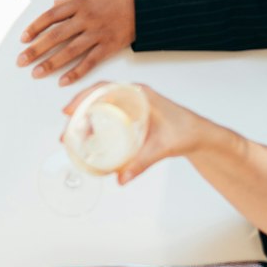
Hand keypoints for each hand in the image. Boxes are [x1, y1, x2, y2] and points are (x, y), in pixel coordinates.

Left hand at [17, 0, 135, 84]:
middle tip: (21, 61)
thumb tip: (54, 5)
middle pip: (56, 35)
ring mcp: (97, 33)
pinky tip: (63, 81)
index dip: (35, 28)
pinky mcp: (109, 46)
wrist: (144, 2)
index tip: (23, 39)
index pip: (50, 16)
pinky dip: (76, 72)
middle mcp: (86, 18)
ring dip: (51, 63)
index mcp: (79, 2)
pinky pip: (89, 62)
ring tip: (36, 73)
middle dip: (36, 49)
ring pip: (70, 51)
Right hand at [61, 81, 206, 181]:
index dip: (84, 97)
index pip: (105, 88)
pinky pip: (110, 111)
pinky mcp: (134, 113)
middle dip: (79, 109)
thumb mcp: (162, 147)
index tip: (70, 110)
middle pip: (98, 95)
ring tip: (75, 133)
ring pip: (103, 103)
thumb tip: (121, 177)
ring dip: (87, 115)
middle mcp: (134, 95)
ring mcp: (133, 103)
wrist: (199, 135)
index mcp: (139, 94)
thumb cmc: (185, 132)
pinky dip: (97, 119)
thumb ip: (141, 163)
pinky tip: (91, 134)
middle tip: (68, 128)